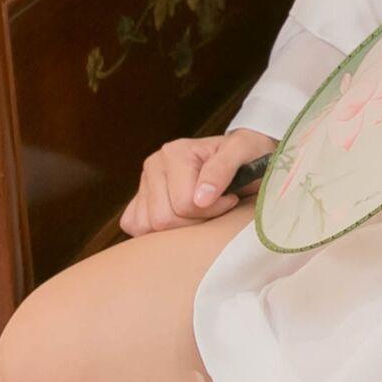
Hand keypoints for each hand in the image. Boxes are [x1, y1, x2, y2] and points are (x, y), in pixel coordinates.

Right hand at [122, 127, 271, 235]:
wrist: (246, 156)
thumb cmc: (247, 155)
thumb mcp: (246, 151)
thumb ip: (223, 168)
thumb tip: (200, 199)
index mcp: (175, 153)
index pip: (184, 204)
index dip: (213, 210)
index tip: (231, 199)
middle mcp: (154, 165)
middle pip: (163, 219)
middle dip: (195, 221)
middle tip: (217, 208)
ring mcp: (143, 183)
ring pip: (147, 226)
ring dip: (178, 228)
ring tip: (201, 212)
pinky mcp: (139, 199)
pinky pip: (134, 225)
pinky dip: (156, 231)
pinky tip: (182, 219)